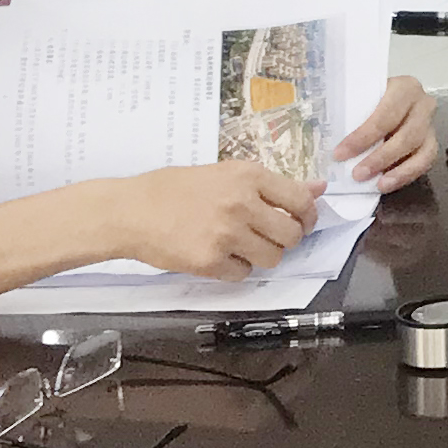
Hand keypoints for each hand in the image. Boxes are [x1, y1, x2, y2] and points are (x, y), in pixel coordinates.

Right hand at [113, 162, 315, 277]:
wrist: (130, 210)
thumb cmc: (173, 188)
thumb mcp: (224, 173)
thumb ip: (272, 184)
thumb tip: (318, 188)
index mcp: (249, 176)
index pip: (301, 200)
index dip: (309, 216)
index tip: (303, 222)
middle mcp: (242, 204)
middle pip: (291, 235)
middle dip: (285, 240)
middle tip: (269, 238)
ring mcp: (227, 234)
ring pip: (272, 258)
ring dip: (261, 256)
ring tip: (240, 246)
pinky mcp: (210, 261)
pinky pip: (243, 274)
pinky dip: (235, 269)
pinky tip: (219, 256)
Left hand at [332, 73, 435, 193]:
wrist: (389, 99)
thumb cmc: (370, 98)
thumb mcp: (360, 96)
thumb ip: (349, 111)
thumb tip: (322, 137)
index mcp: (404, 87)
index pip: (385, 114)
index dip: (363, 137)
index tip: (340, 154)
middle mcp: (423, 104)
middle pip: (407, 134)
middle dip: (381, 157)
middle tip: (357, 174)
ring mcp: (431, 125)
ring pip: (422, 150)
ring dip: (399, 171)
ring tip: (378, 185)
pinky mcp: (432, 143)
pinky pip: (426, 162)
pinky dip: (407, 175)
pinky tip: (387, 184)